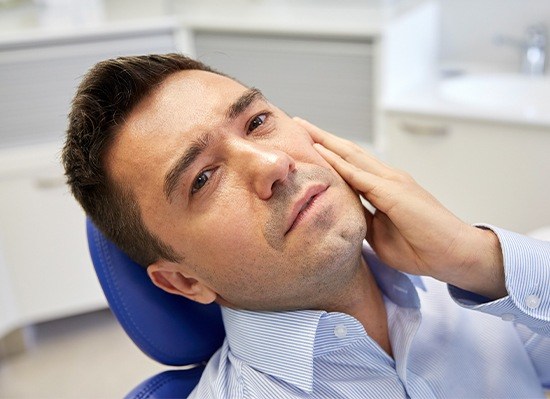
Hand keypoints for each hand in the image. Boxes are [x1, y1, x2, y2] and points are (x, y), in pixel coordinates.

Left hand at [296, 118, 505, 298]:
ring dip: (326, 141)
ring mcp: (391, 181)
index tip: (307, 145)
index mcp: (384, 188)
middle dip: (322, 138)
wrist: (455, 254)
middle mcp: (387, 178)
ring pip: (351, 155)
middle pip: (348, 152)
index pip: (351, 165)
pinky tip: (320, 151)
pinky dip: (338, 162)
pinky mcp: (394, 192)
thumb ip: (363, 220)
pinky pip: (359, 175)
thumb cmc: (421, 247)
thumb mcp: (380, 235)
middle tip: (299, 123)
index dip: (328, 153)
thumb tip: (342, 216)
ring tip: (303, 127)